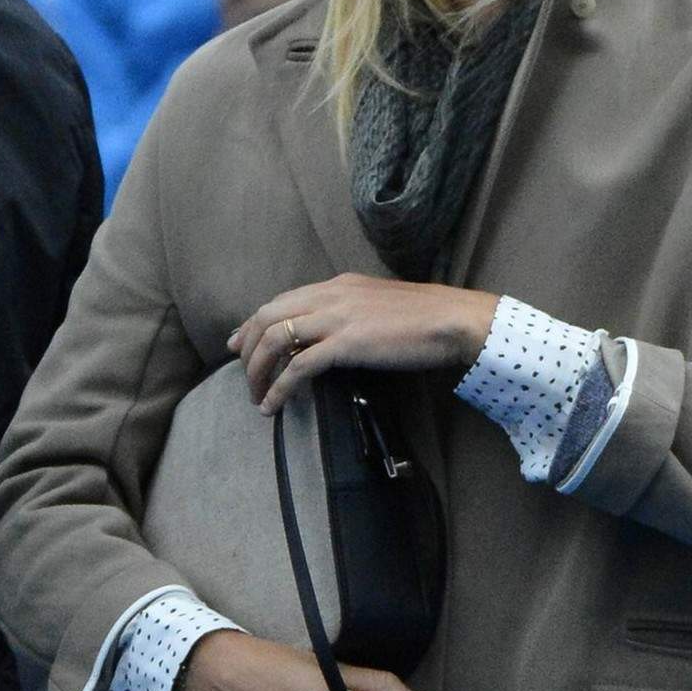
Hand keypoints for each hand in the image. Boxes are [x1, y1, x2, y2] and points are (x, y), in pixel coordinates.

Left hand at [229, 273, 498, 414]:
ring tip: (256, 396)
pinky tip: (274, 406)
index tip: (239, 343)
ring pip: (276, 339)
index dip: (254, 323)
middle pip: (269, 316)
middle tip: (244, 375)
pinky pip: (299, 366)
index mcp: (337, 284)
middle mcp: (330, 295)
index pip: (282, 300)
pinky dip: (280, 388)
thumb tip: (330, 337)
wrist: (452, 320)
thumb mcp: (377, 306)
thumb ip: (349, 314)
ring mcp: (336, 317)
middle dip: (248, 348)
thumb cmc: (424, 318)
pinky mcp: (346, 343)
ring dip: (258, 370)